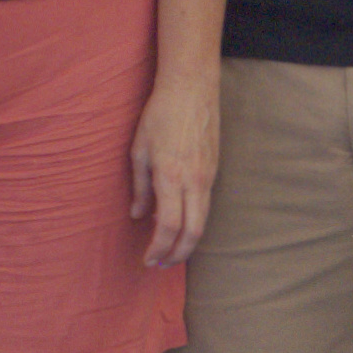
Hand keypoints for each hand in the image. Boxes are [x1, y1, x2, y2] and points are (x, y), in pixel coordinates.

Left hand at [131, 67, 219, 266]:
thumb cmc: (160, 114)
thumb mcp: (139, 150)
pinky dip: (194, 221)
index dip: (158, 248)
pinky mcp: (215, 168)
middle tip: (161, 265)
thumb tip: (137, 214)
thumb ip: (139, 186)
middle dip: (177, 254)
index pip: (168, 226)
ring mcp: (209, 175)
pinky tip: (180, 222)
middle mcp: (195, 181)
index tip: (147, 260)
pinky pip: (206, 204)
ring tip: (170, 250)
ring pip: (203, 220)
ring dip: (187, 241)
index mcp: (171, 176)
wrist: (192, 87)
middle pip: (193, 232)